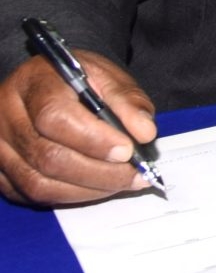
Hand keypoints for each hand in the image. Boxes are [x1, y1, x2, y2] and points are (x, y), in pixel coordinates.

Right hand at [0, 53, 157, 205]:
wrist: (50, 85)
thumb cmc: (79, 80)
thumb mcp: (107, 76)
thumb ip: (128, 101)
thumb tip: (145, 133)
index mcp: (34, 82)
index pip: (55, 117)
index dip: (93, 139)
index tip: (128, 151)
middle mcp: (6, 116)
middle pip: (47, 157)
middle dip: (98, 172)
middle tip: (134, 176)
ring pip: (38, 183)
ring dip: (87, 190)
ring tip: (122, 183)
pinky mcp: (0, 172)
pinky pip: (31, 195)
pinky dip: (70, 196)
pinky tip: (97, 187)